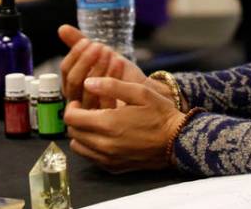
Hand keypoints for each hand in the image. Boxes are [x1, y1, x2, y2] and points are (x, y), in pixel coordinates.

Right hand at [58, 25, 144, 108]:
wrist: (141, 90)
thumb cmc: (118, 74)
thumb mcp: (99, 55)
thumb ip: (79, 43)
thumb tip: (62, 28)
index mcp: (73, 85)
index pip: (65, 69)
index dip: (75, 54)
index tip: (87, 41)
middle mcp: (78, 99)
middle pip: (73, 81)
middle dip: (86, 61)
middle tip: (99, 46)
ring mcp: (91, 111)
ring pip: (88, 91)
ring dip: (99, 67)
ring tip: (110, 52)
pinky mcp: (107, 118)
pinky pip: (105, 100)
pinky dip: (112, 77)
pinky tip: (119, 63)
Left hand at [63, 77, 184, 171]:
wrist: (179, 141)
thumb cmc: (160, 114)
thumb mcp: (139, 91)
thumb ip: (111, 85)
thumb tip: (88, 82)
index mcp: (108, 123)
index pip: (71, 118)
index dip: (71, 107)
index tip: (80, 101)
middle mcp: (104, 144)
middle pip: (72, 133)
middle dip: (75, 120)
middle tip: (86, 110)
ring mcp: (109, 159)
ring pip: (78, 148)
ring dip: (81, 135)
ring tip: (94, 124)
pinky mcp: (114, 167)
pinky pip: (91, 158)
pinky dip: (90, 147)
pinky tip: (103, 136)